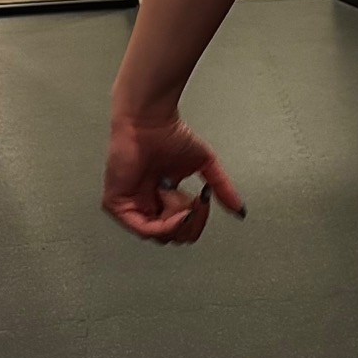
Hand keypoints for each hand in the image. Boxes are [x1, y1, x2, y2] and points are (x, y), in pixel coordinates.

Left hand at [101, 113, 244, 243]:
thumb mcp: (206, 166)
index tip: (203, 201)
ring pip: (161, 236)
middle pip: (174, 237)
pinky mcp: (116, 205)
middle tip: (195, 203)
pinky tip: (174, 207)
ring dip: (178, 218)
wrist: (150, 120)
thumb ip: (223, 189)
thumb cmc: (170, 135)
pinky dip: (165, 224)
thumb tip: (240, 209)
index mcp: (162, 199)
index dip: (197, 220)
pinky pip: (144, 230)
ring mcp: (130, 206)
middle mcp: (146, 204)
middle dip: (190, 222)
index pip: (182, 228)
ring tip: (179, 195)